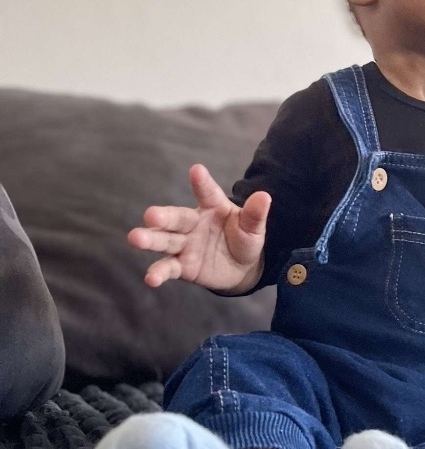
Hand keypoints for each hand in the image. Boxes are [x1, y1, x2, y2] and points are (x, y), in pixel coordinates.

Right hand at [127, 164, 269, 292]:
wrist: (241, 268)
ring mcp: (185, 245)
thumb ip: (255, 215)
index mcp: (212, 208)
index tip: (197, 170)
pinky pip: (169, 268)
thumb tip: (264, 196)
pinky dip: (159, 273)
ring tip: (135, 238)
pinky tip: (150, 279)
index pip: (207, 193)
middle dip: (163, 217)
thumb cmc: (244, 239)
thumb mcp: (253, 229)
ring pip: (165, 241)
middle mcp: (193, 224)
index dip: (202, 182)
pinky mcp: (183, 266)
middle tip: (150, 215)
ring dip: (151, 239)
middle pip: (176, 218)